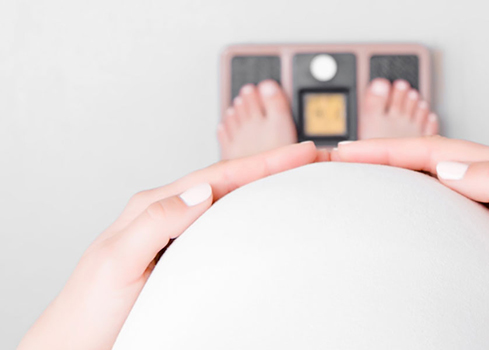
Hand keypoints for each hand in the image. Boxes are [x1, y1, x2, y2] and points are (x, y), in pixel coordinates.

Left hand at [19, 141, 318, 349]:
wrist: (77, 343)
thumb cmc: (90, 309)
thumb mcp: (118, 261)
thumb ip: (156, 222)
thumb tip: (200, 191)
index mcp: (152, 208)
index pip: (217, 177)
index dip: (261, 163)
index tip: (298, 153)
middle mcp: (165, 214)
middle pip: (227, 181)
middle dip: (270, 166)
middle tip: (309, 159)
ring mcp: (173, 233)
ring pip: (227, 200)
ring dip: (262, 186)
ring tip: (294, 178)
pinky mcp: (180, 254)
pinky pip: (221, 225)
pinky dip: (247, 213)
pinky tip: (260, 214)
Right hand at [332, 136, 488, 349]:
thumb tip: (448, 168)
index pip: (434, 152)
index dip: (389, 150)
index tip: (350, 152)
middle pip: (427, 157)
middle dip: (383, 155)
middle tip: (342, 159)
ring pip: (432, 175)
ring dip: (396, 172)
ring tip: (361, 174)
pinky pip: (444, 198)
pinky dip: (416, 194)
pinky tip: (402, 201)